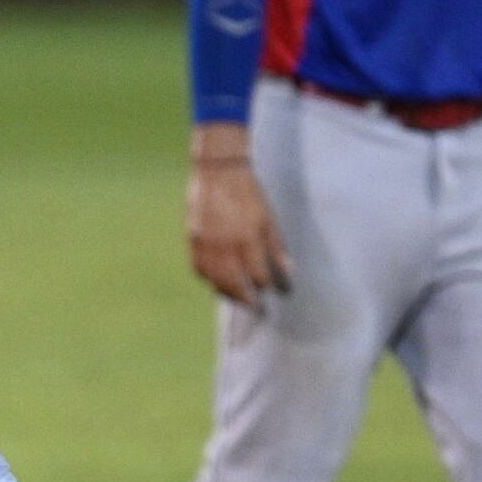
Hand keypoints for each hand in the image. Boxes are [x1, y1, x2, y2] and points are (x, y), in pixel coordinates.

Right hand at [188, 139, 290, 306]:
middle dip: (249, 300)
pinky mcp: (193, 239)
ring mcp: (206, 244)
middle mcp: (225, 245)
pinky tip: (219, 281)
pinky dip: (210, 279)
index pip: (259, 276)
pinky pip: (199, 269)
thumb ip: (276, 247)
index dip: (270, 287)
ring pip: (216, 281)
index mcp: (247, 239)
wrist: (218, 171)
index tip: (280, 293)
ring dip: (228, 294)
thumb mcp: (268, 218)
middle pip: (236, 285)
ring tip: (239, 298)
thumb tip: (288, 272)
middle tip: (258, 310)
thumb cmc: (248, 193)